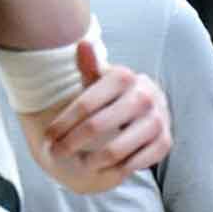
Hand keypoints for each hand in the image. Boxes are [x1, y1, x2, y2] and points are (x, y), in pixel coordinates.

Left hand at [40, 42, 171, 191]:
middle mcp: (145, 96)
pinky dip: (119, 168)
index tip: (47, 137)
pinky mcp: (165, 142)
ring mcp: (158, 120)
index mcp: (125, 77)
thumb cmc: (114, 95)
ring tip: (79, 163)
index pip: (84, 105)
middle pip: (95, 127)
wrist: (150, 107)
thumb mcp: (100, 79)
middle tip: (55, 153)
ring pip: (115, 149)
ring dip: (91, 161)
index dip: (61, 124)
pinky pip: (136, 162)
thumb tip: (83, 43)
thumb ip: (89, 65)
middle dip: (69, 143)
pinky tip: (106, 167)